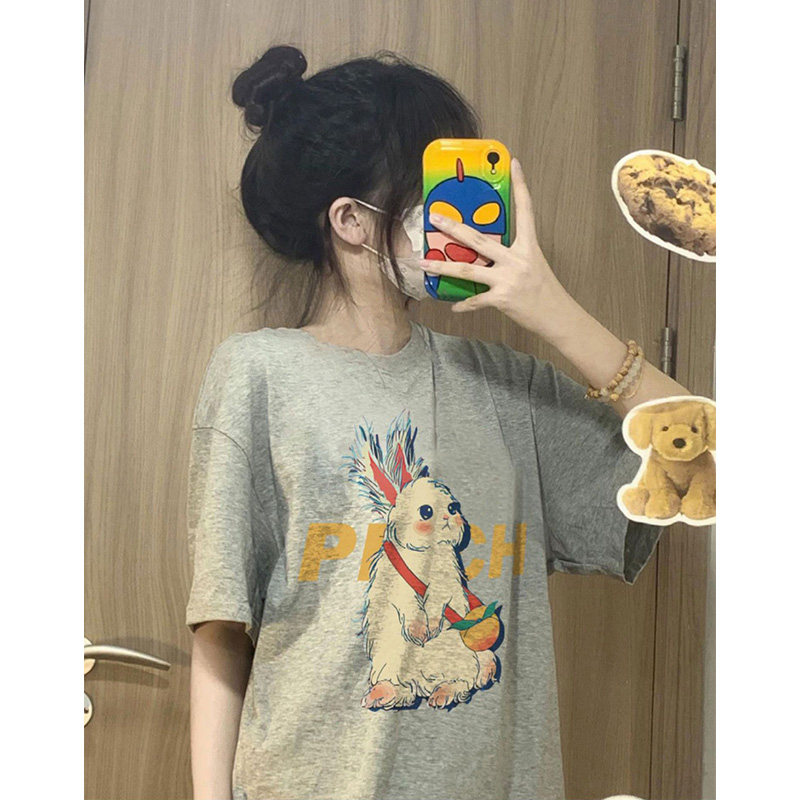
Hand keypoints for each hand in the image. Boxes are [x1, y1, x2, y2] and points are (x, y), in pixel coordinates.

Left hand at [419, 157, 564, 333]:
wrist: (558, 317)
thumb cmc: (545, 291)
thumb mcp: (533, 265)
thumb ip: (511, 256)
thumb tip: (485, 253)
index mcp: (528, 247)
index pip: (525, 211)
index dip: (520, 186)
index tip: (514, 164)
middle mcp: (517, 259)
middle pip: (479, 240)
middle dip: (453, 227)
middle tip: (434, 217)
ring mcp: (508, 279)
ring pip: (468, 270)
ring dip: (443, 266)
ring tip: (424, 262)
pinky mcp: (502, 299)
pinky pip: (476, 300)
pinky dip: (464, 304)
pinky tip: (454, 306)